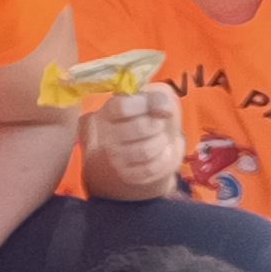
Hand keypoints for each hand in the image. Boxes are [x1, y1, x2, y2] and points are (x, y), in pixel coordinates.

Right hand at [83, 83, 184, 199]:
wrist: (153, 141)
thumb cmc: (152, 115)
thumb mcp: (156, 97)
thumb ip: (159, 97)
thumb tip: (164, 110)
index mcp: (110, 110)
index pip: (122, 107)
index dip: (144, 105)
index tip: (154, 106)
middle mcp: (106, 134)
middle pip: (138, 128)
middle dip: (157, 125)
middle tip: (158, 124)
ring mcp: (114, 156)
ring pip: (145, 150)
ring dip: (161, 142)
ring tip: (160, 138)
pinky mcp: (126, 174)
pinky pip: (150, 169)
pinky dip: (164, 159)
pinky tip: (162, 153)